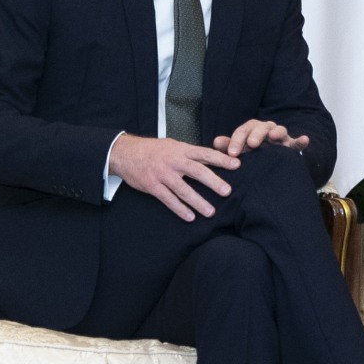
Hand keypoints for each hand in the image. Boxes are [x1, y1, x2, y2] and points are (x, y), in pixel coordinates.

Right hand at [109, 134, 239, 220]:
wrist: (126, 153)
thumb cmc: (152, 150)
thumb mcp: (173, 145)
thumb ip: (190, 153)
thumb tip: (210, 158)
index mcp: (181, 150)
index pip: (205, 153)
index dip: (222, 159)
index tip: (237, 165)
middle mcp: (174, 161)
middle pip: (197, 171)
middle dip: (213, 181)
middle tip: (227, 191)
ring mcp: (163, 174)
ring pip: (183, 189)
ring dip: (198, 202)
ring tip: (210, 212)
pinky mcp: (152, 186)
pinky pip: (168, 199)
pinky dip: (180, 209)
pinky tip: (190, 217)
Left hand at [213, 119, 309, 157]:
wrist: (271, 165)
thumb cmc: (253, 155)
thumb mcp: (241, 151)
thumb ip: (229, 147)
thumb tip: (215, 142)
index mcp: (252, 130)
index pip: (243, 131)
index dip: (237, 140)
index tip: (231, 153)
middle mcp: (267, 130)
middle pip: (261, 127)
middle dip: (255, 135)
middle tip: (251, 145)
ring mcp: (281, 138)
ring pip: (279, 130)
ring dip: (276, 132)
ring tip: (273, 137)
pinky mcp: (293, 146)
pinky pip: (298, 142)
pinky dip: (301, 140)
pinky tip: (304, 139)